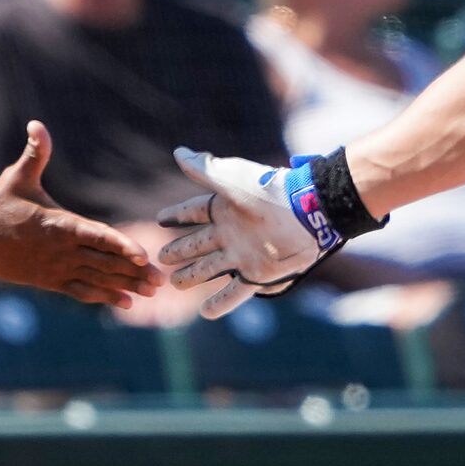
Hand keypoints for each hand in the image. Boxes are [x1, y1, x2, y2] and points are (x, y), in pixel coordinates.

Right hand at [0, 122, 158, 308]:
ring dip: (126, 285)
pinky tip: (126, 303)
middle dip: (135, 271)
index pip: (98, 236)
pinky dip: (104, 297)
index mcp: (60, 225)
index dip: (121, 246)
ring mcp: (58, 268)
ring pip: (99, 279)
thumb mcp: (16, 178)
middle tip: (162, 280)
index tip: (143, 255)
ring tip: (152, 292)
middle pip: (106, 262)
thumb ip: (34, 153)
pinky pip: (83, 291)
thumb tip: (37, 124)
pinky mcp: (52, 281)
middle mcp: (63, 250)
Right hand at [159, 148, 332, 317]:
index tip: (160, 219)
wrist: (305, 213)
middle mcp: (230, 234)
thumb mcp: (230, 178)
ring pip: (209, 269)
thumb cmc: (267, 192)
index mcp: (223, 209)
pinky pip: (234, 293)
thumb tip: (178, 152)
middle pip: (197, 245)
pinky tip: (206, 313)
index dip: (176, 215)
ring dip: (192, 277)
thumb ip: (203, 169)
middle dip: (179, 251)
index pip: (192, 212)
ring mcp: (242, 256)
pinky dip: (220, 303)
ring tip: (175, 283)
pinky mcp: (256, 275)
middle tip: (161, 258)